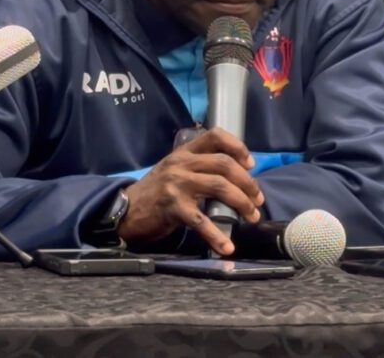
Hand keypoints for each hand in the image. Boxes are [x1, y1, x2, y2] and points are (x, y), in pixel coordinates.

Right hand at [118, 128, 264, 254]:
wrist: (124, 211)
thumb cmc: (155, 193)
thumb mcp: (174, 171)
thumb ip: (199, 168)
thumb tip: (236, 178)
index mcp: (184, 152)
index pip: (215, 136)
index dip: (238, 147)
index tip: (251, 164)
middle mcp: (181, 163)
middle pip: (225, 164)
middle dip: (248, 183)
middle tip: (258, 200)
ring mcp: (176, 184)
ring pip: (220, 187)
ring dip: (242, 203)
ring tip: (252, 217)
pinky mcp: (172, 207)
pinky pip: (201, 221)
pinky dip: (217, 235)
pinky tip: (227, 246)